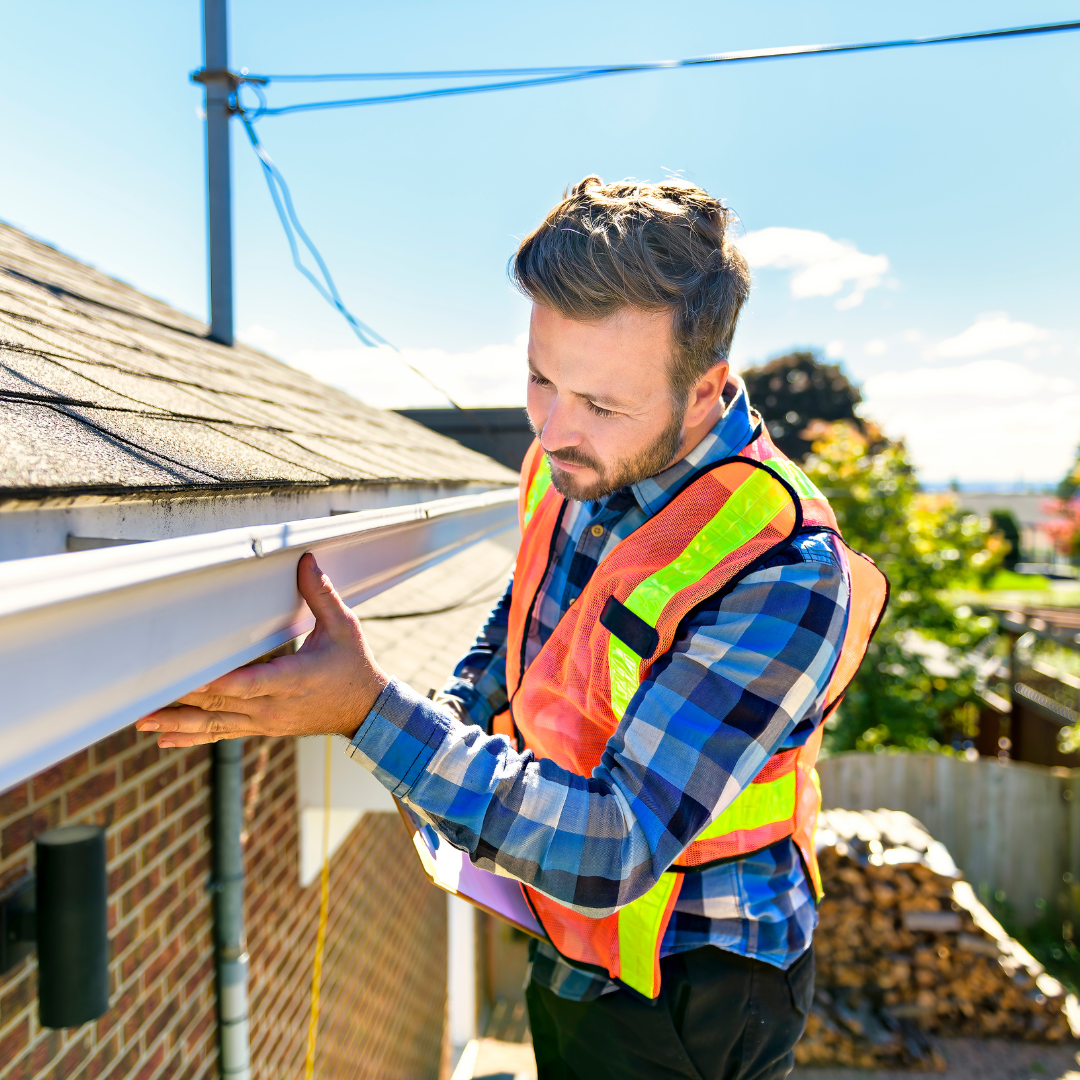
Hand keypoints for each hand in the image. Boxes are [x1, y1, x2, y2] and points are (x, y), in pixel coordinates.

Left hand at [136, 553, 388, 747]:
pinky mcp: (262, 728)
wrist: (366, 711)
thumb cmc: (354, 665)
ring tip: (143, 721)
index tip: (187, 678)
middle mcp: (275, 707)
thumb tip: (305, 560)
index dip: (216, 682)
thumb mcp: (345, 627)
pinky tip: (165, 741)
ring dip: (178, 723)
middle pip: (221, 703)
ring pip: (215, 724)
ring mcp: (266, 722)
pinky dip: (193, 738)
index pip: (248, 683)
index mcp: (294, 679)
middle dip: (182, 699)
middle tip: (144, 695)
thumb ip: (320, 594)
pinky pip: (223, 734)